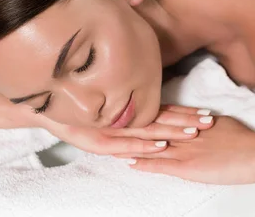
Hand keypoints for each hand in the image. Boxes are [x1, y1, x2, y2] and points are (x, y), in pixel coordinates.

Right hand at [33, 104, 214, 155]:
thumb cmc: (78, 110)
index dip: (184, 112)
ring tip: (193, 133)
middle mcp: (125, 118)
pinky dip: (144, 145)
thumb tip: (151, 113)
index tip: (205, 112)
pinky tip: (160, 146)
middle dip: (186, 122)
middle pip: (161, 119)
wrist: (45, 109)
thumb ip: (128, 106)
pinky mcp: (101, 140)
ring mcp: (114, 129)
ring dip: (172, 132)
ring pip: (148, 130)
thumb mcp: (107, 108)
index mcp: (130, 111)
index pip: (163, 111)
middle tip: (209, 122)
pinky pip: (127, 143)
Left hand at [123, 116, 254, 184]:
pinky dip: (144, 163)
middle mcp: (185, 131)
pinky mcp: (188, 166)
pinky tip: (130, 163)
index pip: (164, 114)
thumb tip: (201, 121)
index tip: (129, 111)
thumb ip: (206, 123)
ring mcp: (185, 148)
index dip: (145, 113)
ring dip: (131, 145)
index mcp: (193, 120)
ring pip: (151, 145)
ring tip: (111, 143)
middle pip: (152, 126)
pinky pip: (161, 164)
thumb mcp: (222, 124)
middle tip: (110, 122)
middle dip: (131, 125)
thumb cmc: (246, 140)